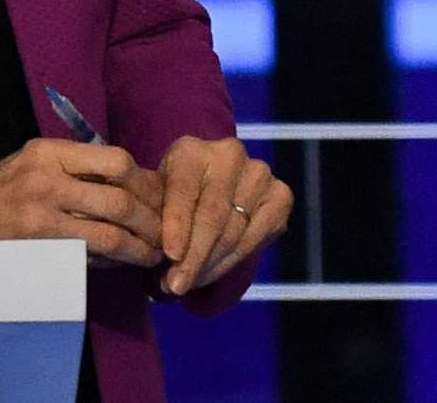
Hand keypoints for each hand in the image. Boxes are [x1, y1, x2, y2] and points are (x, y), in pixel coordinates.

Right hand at [0, 139, 163, 266]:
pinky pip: (85, 253)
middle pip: (119, 196)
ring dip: (138, 245)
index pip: (115, 160)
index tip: (159, 199)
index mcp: (48, 152)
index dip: (145, 182)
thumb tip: (131, 185)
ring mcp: (38, 213)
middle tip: (166, 234)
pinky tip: (121, 264)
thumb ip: (73, 169)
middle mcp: (45, 177)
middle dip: (151, 219)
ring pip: (108, 229)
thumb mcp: (29, 165)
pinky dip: (110, 260)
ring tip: (153, 254)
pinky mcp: (33, 245)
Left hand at [154, 134, 292, 296]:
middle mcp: (228, 154)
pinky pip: (256, 237)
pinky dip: (231, 261)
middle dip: (193, 256)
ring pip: (234, 230)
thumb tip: (161, 262)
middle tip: (176, 286)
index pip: (183, 189)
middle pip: (212, 214)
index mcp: (190, 150)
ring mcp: (259, 173)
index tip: (170, 256)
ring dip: (210, 264)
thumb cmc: (173, 201)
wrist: (209, 191)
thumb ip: (156, 224)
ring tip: (189, 283)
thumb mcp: (155, 204)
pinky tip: (212, 272)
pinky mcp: (280, 195)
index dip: (177, 225)